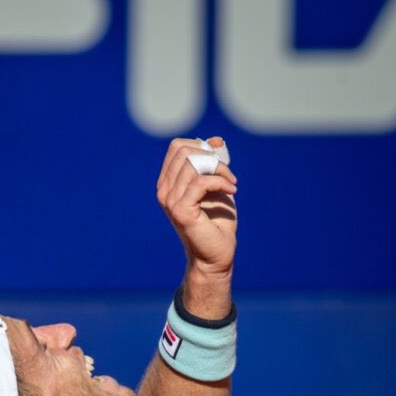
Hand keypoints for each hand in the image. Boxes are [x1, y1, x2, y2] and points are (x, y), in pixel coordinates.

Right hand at [156, 137, 237, 278]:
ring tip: (231, 183)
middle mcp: (164, 191)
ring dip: (220, 169)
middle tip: (227, 174)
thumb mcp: (216, 184)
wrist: (216, 255)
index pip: (177, 147)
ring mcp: (169, 201)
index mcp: (168, 183)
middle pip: (184, 150)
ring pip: (193, 163)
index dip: (201, 145)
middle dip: (211, 156)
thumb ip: (213, 163)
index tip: (220, 159)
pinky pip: (201, 181)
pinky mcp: (180, 210)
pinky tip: (231, 191)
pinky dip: (221, 181)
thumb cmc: (216, 223)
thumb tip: (216, 140)